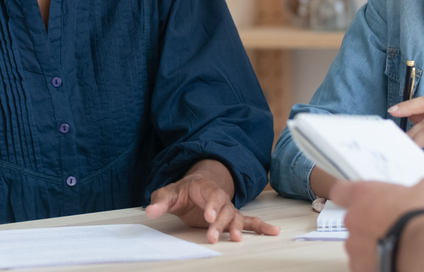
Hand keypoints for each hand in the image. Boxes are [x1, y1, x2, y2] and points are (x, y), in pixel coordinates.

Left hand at [145, 159, 279, 242]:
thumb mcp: (169, 193)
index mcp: (206, 189)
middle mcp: (220, 198)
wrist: (197, 186)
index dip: (211, 207)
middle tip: (213, 236)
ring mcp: (228, 208)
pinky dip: (262, 226)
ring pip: (236, 217)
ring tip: (237, 238)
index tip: (209, 217)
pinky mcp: (232, 218)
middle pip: (224, 210)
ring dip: (238, 227)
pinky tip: (273, 231)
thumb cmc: (183, 191)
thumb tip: (149, 210)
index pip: (211, 196)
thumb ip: (160, 201)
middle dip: (219, 224)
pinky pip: (250, 221)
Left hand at [330, 179, 423, 271]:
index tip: (356, 199)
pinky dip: (374, 261)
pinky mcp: (359, 265)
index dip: (347, 194)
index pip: (340, 190)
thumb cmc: (419, 218)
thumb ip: (423, 185)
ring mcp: (354, 243)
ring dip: (371, 242)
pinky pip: (362, 262)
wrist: (422, 248)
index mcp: (363, 194)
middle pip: (353, 219)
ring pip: (357, 242)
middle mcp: (353, 218)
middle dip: (368, 222)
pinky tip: (391, 257)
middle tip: (388, 223)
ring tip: (393, 243)